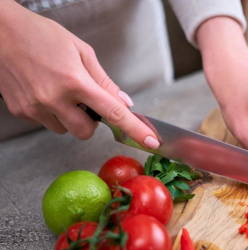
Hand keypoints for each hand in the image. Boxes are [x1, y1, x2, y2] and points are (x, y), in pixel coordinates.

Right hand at [0, 1, 158, 148]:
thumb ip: (104, 81)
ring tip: (60, 92)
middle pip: (86, 132)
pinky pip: (47, 123)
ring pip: (66, 130)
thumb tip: (124, 103)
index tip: (150, 141)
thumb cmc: (40, 35)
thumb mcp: (81, 51)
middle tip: (85, 101)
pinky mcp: (22, 112)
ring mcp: (35, 108)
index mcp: (75, 81)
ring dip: (71, 118)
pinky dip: (52, 113)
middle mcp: (54, 98)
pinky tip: (45, 92)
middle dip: (91, 121)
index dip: (134, 129)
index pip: (112, 113)